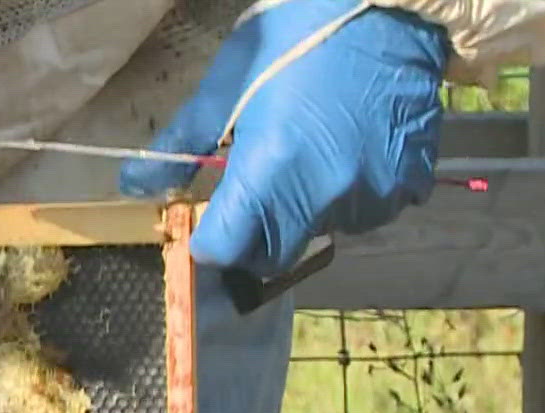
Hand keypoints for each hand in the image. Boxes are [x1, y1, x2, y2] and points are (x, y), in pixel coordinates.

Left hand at [119, 0, 449, 277]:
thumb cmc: (294, 38)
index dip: (209, 242)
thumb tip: (135, 186)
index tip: (208, 221)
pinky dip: (348, 199)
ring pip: (321, 234)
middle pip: (273, 255)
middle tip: (251, 196)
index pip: (226, 251)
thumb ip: (179, 145)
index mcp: (272, 172)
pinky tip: (344, 154)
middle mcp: (324, 195)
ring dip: (304, 214)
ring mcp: (371, 194)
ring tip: (306, 161)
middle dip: (254, 238)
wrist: (389, 6)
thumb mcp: (225, 88)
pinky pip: (366, 214)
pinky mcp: (409, 185)